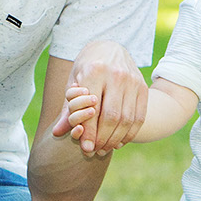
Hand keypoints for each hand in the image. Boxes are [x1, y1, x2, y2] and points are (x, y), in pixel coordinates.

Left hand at [47, 41, 146, 155]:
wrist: (110, 48)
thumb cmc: (87, 69)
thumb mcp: (73, 83)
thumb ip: (67, 109)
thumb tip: (57, 132)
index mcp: (94, 71)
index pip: (92, 109)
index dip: (90, 132)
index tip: (86, 149)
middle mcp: (116, 75)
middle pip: (111, 117)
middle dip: (103, 139)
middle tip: (96, 151)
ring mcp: (132, 81)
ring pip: (127, 119)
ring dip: (116, 139)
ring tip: (106, 149)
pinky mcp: (143, 87)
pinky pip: (139, 116)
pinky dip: (130, 133)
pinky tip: (119, 141)